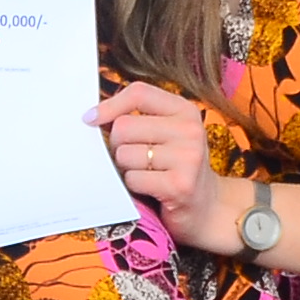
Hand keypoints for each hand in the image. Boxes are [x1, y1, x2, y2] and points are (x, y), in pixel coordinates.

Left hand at [92, 77, 244, 247]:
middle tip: (133, 158)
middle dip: (117, 145)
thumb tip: (92, 117)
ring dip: (126, 168)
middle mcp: (190, 129)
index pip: (139, 93)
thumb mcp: (166, 134)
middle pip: (123, 126)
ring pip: (124, 154)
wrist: (208, 207)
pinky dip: (133, 186)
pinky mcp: (179, 185)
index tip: (91, 119)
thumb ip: (138, 119)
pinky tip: (151, 189)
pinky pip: (133, 178)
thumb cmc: (176, 167)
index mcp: (185, 110)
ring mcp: (188, 157)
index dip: (109, 105)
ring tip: (146, 174)